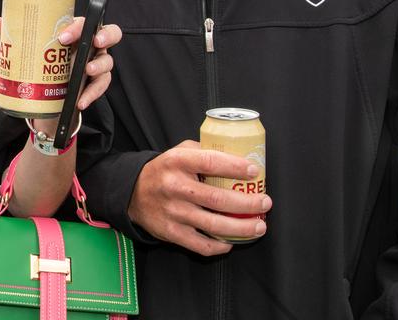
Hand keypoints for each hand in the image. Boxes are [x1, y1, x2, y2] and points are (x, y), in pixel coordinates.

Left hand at [0, 16, 119, 109]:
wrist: (46, 99)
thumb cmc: (42, 65)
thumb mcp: (29, 51)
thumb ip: (16, 36)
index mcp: (75, 32)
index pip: (84, 21)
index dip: (77, 26)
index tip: (63, 36)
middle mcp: (89, 45)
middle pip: (109, 33)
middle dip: (106, 35)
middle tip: (95, 42)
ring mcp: (96, 64)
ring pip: (108, 61)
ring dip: (99, 65)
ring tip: (87, 71)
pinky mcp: (96, 84)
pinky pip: (102, 86)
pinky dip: (93, 94)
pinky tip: (81, 100)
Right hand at [127, 140, 271, 256]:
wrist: (131, 192)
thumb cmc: (163, 171)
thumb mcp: (177, 152)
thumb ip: (202, 151)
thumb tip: (237, 157)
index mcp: (176, 162)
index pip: (210, 162)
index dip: (235, 167)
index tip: (254, 171)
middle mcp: (174, 187)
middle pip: (218, 199)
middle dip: (248, 204)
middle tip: (265, 202)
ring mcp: (173, 212)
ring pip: (215, 226)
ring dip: (242, 228)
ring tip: (259, 226)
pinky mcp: (171, 233)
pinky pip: (202, 245)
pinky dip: (221, 246)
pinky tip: (232, 240)